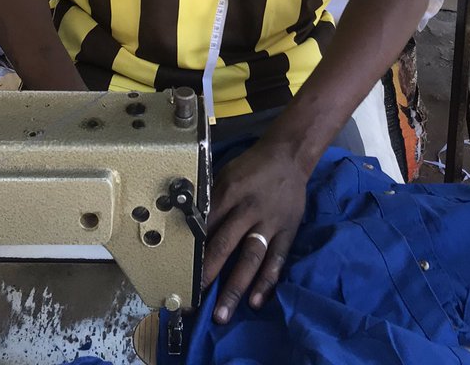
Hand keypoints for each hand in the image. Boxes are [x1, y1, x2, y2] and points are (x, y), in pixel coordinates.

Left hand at [203, 139, 307, 324]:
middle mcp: (249, 209)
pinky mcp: (287, 231)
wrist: (289, 156)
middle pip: (226, 245)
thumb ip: (212, 199)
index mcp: (230, 192)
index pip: (207, 225)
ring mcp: (269, 222)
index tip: (181, 273)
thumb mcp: (227, 173)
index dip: (194, 250)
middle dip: (209, 274)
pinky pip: (276, 260)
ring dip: (235, 288)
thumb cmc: (252, 166)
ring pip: (250, 258)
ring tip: (222, 313)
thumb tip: (192, 224)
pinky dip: (266, 282)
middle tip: (194, 301)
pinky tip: (255, 301)